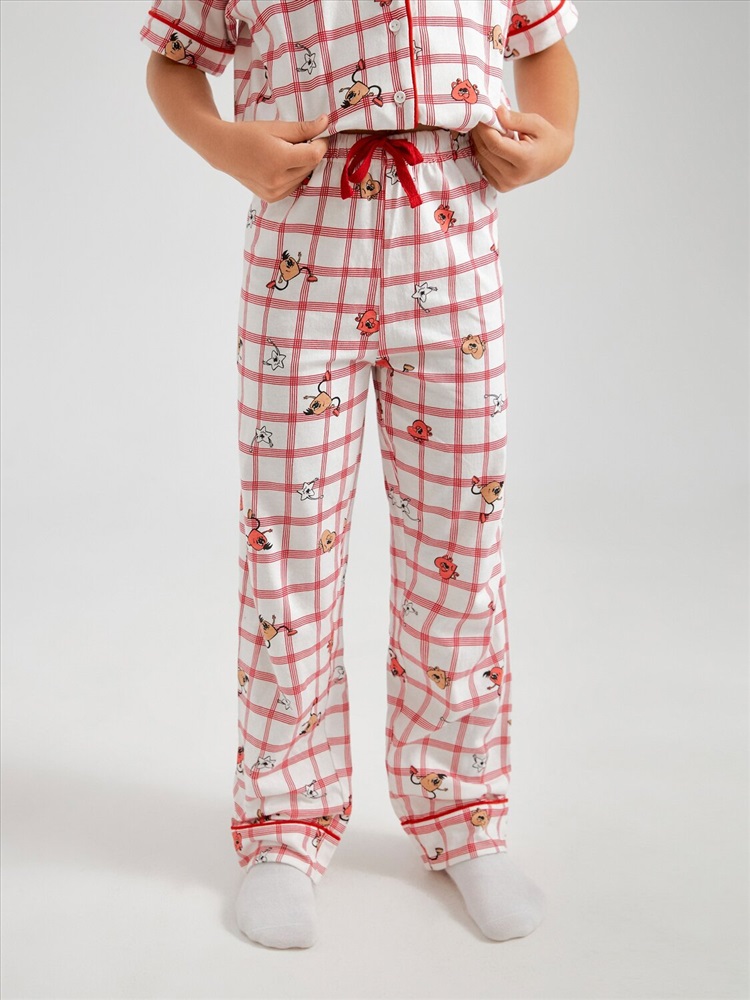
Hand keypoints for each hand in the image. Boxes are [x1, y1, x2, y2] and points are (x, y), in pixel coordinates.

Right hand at [208, 113, 329, 200]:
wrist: (223, 150)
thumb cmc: (248, 134)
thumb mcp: (276, 127)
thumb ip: (303, 128)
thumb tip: (326, 123)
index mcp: (279, 160)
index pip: (314, 156)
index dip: (321, 144)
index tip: (318, 135)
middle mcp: (278, 181)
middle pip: (310, 166)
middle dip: (310, 152)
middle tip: (296, 141)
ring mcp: (275, 192)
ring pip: (304, 176)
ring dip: (302, 164)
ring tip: (284, 152)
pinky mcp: (273, 198)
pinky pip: (294, 185)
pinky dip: (293, 174)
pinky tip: (280, 165)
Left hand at [469, 103, 573, 192]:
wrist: (552, 157)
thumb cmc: (546, 138)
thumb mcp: (536, 123)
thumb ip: (516, 119)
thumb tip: (497, 112)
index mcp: (526, 161)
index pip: (495, 144)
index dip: (484, 129)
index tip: (481, 115)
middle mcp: (515, 177)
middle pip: (486, 151)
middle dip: (479, 133)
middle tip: (480, 118)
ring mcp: (506, 184)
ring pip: (481, 159)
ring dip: (478, 142)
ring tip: (485, 129)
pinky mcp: (500, 187)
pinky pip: (483, 167)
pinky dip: (482, 152)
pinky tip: (488, 142)